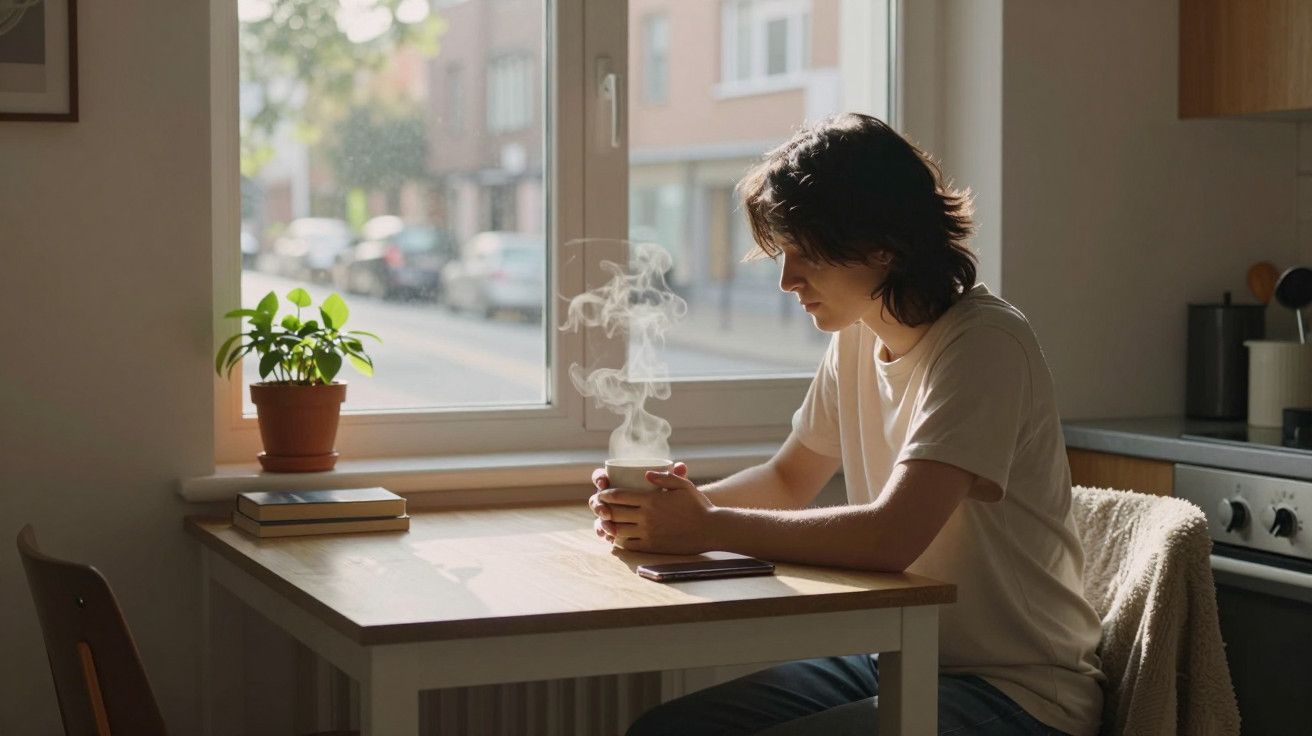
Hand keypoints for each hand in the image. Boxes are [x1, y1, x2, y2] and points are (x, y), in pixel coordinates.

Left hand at [591, 466, 717, 553]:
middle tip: (598, 507)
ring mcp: (648, 533)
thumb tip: (645, 474)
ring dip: (608, 526)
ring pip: (618, 530)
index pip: (619, 496)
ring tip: (605, 522)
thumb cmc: (698, 505)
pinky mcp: (652, 546)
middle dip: (602, 509)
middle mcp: (646, 517)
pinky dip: (619, 540)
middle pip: (614, 513)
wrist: (711, 529)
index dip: (606, 494)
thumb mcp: (683, 485)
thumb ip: (664, 477)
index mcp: (651, 500)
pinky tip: (618, 536)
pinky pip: (629, 544)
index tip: (601, 493)